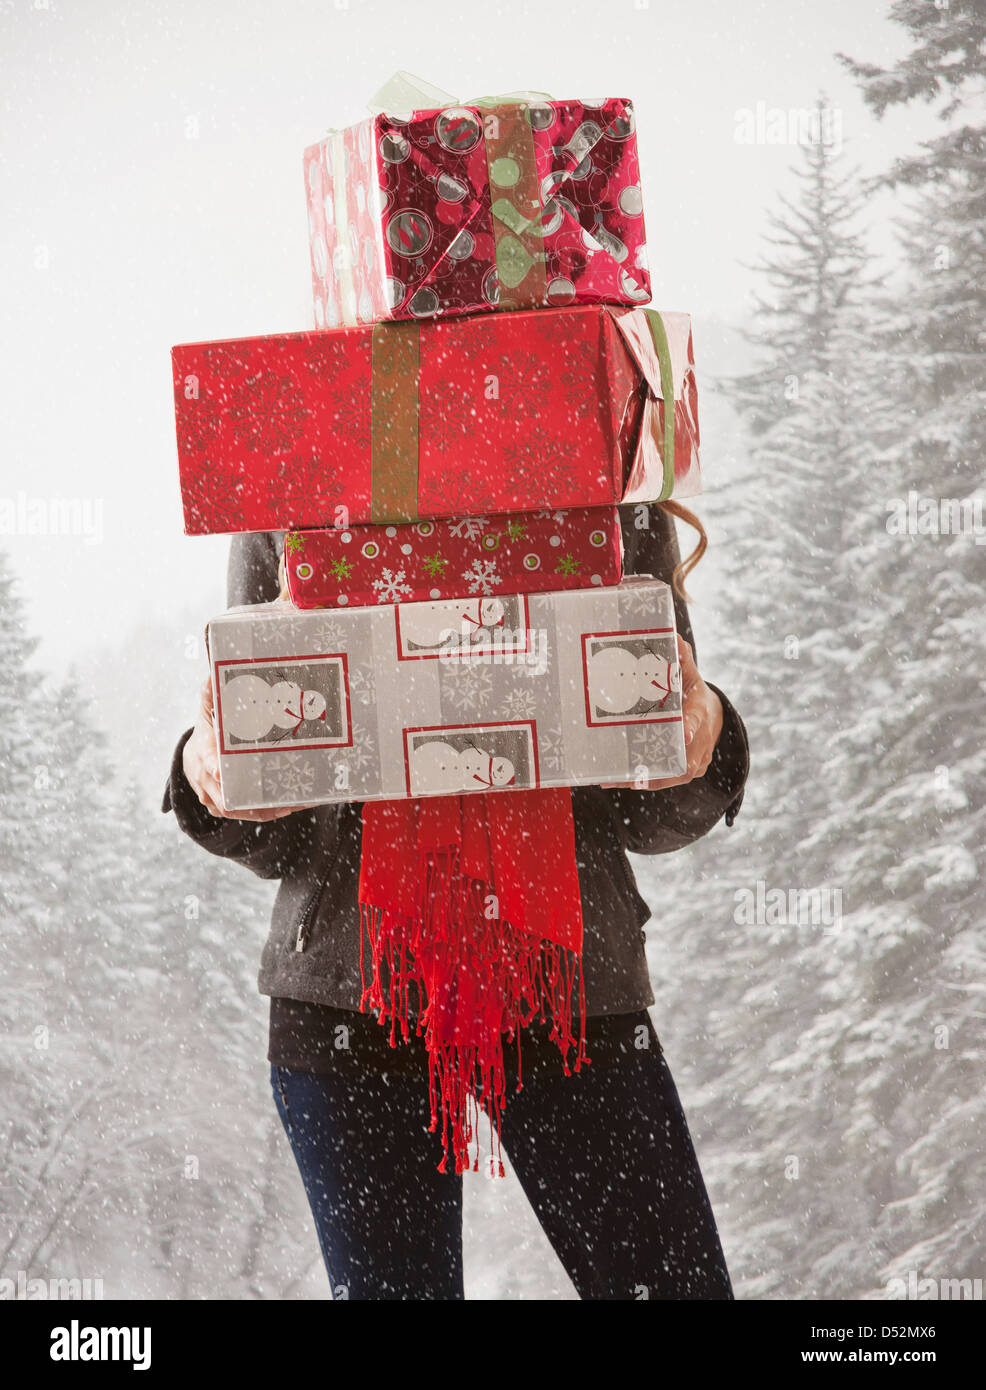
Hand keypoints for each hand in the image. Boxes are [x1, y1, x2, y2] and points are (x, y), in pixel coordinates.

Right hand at [181, 677, 315, 820]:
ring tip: (288, 806)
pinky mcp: (223, 808)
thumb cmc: (206, 732)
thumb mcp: (206, 711)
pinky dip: (264, 813)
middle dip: (250, 798)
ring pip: (236, 810)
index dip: (215, 770)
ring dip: (262, 810)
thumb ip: (211, 694)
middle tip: (276, 798)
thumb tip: (214, 671)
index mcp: (202, 754)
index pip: (207, 764)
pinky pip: (244, 814)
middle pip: (225, 796)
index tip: (223, 772)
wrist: (194, 758)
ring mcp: (213, 797)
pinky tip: (286, 808)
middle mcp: (205, 781)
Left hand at [601, 635, 722, 790]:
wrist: (714, 716)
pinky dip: (643, 781)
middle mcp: (701, 741)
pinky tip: (618, 780)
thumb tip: (673, 639)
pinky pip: (666, 780)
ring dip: (645, 780)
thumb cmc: (694, 694)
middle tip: (634, 772)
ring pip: (674, 776)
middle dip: (660, 769)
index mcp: (702, 713)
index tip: (685, 733)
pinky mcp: (686, 771)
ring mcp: (696, 760)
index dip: (692, 727)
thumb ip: (682, 660)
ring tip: (617, 779)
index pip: (698, 720)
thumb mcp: (690, 676)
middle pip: (686, 761)